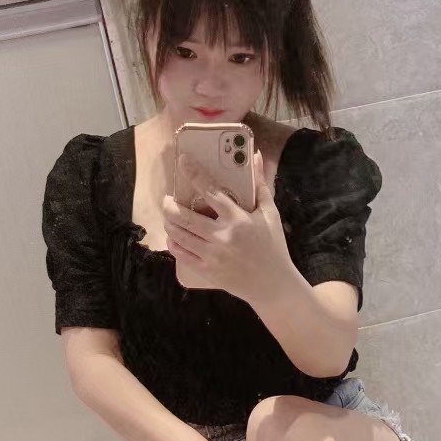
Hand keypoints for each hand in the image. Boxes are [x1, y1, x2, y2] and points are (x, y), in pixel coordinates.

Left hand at [163, 149, 293, 307]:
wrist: (273, 285)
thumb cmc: (273, 246)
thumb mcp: (270, 214)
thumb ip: (260, 184)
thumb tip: (257, 155)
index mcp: (238, 219)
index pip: (211, 192)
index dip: (194, 174)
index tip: (182, 161)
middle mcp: (222, 237)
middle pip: (184, 216)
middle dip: (169, 204)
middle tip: (167, 199)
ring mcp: (212, 256)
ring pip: (179, 235)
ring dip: (168, 222)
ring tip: (169, 215)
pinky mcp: (207, 271)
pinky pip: (181, 255)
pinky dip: (173, 242)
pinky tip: (173, 236)